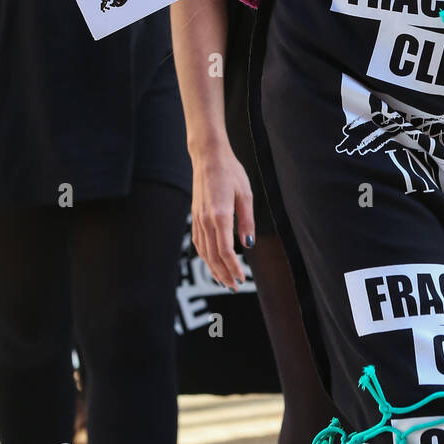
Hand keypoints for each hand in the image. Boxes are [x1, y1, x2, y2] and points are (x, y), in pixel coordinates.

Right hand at [190, 148, 253, 289]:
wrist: (208, 157)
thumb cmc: (230, 172)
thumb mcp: (246, 195)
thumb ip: (247, 222)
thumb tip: (249, 245)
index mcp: (220, 215)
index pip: (226, 251)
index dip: (233, 268)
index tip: (242, 278)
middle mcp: (206, 220)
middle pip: (213, 256)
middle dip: (223, 274)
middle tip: (234, 286)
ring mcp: (198, 218)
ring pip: (203, 251)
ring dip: (213, 268)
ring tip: (223, 280)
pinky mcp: (195, 216)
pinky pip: (198, 242)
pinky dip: (205, 256)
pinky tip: (211, 261)